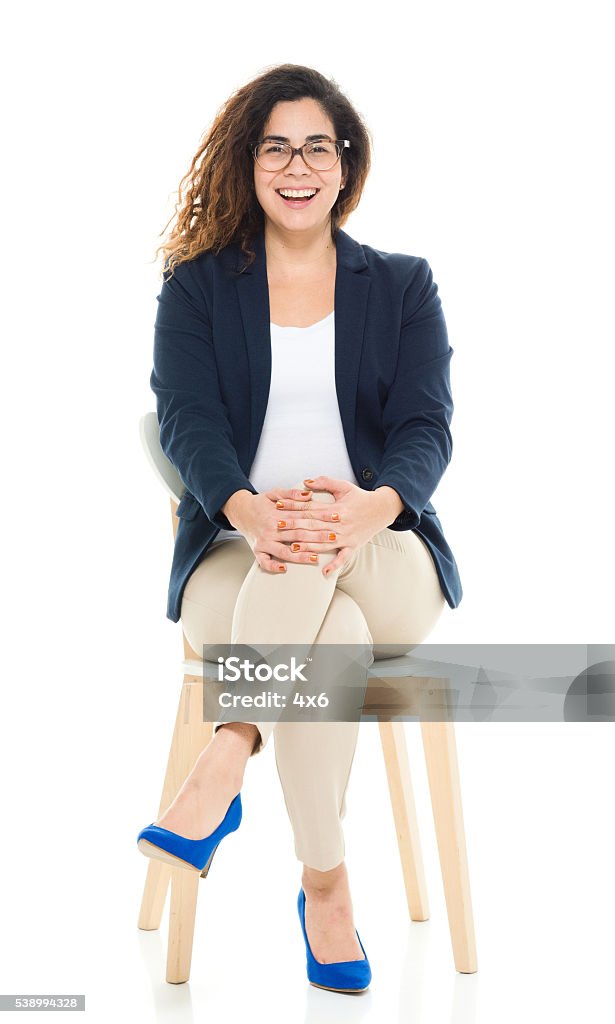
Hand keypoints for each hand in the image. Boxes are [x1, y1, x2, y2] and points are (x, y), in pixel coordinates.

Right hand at [227, 486, 328, 573]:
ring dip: (300, 556)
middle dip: (316, 537)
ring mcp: (264, 541)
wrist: (240, 511)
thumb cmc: (261, 503)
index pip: (303, 516)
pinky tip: (284, 568)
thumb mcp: (275, 492)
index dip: (320, 517)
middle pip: (297, 535)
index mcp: (277, 514)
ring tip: (315, 558)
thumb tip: (309, 494)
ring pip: (284, 551)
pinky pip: (264, 562)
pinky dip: (272, 566)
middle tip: (333, 538)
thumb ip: (291, 493)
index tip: (335, 518)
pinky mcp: (257, 550)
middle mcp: (270, 529)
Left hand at [277, 475, 400, 576]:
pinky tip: (324, 573)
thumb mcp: (343, 486)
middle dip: (294, 526)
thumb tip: (305, 482)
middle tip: (277, 527)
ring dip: (307, 546)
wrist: (383, 509)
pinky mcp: (353, 546)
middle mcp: (340, 524)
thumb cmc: (361, 498)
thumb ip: (324, 482)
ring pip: (323, 543)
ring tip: (292, 548)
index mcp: (336, 509)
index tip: (279, 507)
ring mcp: (347, 537)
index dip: (293, 507)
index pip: (310, 508)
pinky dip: (335, 565)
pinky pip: (343, 558)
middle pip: (313, 526)